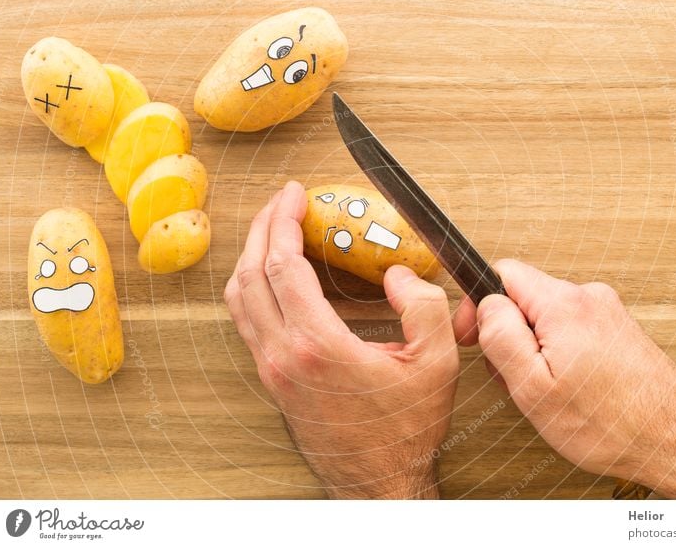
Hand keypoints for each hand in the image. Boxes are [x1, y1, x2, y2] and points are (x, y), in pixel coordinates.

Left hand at [225, 182, 459, 498]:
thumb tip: (397, 274)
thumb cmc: (405, 429)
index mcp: (317, 345)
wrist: (379, 482)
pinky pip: (246, 321)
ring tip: (272, 231)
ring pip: (239, 298)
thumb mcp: (436, 364)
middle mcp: (282, 355)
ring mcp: (271, 370)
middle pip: (250, 274)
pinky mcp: (272, 380)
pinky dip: (252, 286)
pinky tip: (271, 276)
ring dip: (250, 256)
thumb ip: (424, 308)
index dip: (284, 221)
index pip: (281, 265)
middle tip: (282, 202)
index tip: (295, 194)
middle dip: (262, 227)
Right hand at [454, 259, 675, 497]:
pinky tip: (568, 386)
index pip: (503, 272)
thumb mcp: (534, 388)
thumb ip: (501, 337)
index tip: (474, 336)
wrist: (674, 442)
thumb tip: (487, 306)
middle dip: (510, 333)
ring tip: (547, 388)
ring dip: (535, 347)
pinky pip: (571, 329)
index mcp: (564, 305)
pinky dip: (559, 353)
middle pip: (525, 297)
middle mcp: (589, 298)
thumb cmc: (610, 425)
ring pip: (547, 316)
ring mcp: (607, 312)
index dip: (480, 304)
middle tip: (515, 376)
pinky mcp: (618, 329)